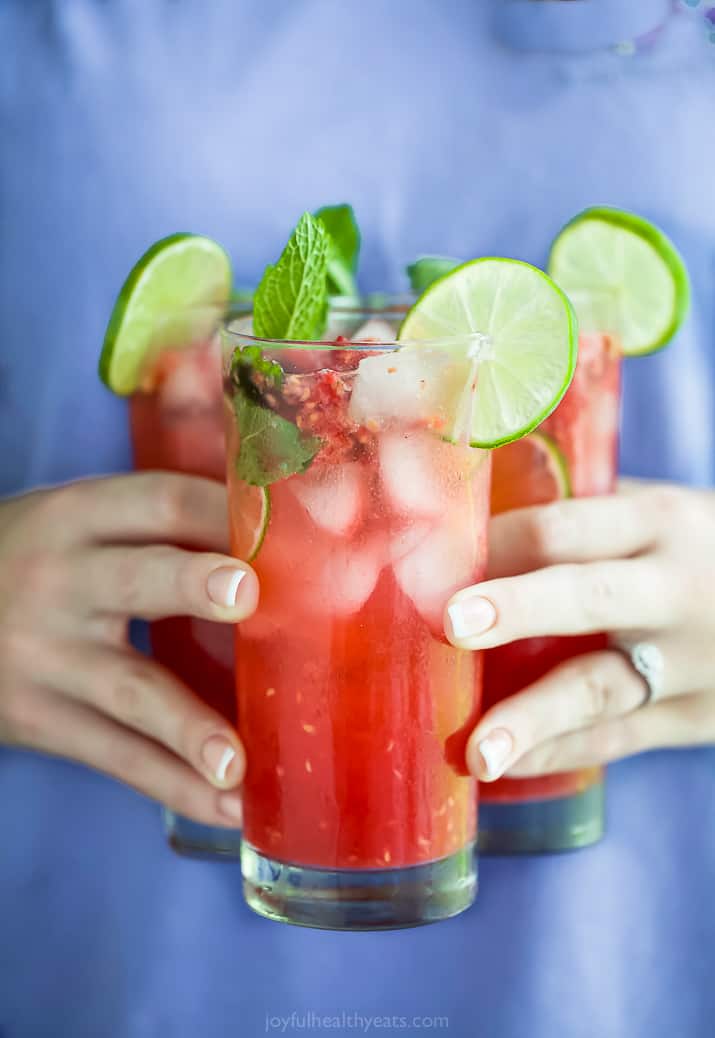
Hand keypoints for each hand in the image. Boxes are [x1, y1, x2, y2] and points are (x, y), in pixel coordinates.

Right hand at [0, 473, 257, 825]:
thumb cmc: (33, 558)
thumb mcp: (76, 521)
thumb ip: (154, 519)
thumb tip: (270, 514)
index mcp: (79, 517)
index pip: (161, 501)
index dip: (224, 510)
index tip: (289, 529)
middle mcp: (61, 581)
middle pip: (135, 580)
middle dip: (191, 585)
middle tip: (247, 595)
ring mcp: (47, 657)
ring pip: (129, 690)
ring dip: (187, 727)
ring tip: (236, 763)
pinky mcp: (39, 719)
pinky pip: (117, 755)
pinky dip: (175, 786)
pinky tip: (229, 806)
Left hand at [444, 482, 714, 780]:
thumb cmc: (698, 549)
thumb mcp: (658, 515)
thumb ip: (583, 517)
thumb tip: (467, 519)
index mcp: (657, 523)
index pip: (562, 529)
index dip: (494, 544)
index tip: (428, 561)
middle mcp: (673, 590)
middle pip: (586, 597)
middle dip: (517, 608)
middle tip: (450, 623)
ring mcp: (689, 662)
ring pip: (601, 689)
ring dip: (534, 720)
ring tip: (477, 752)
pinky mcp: (696, 717)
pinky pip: (618, 739)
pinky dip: (558, 752)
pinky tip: (506, 767)